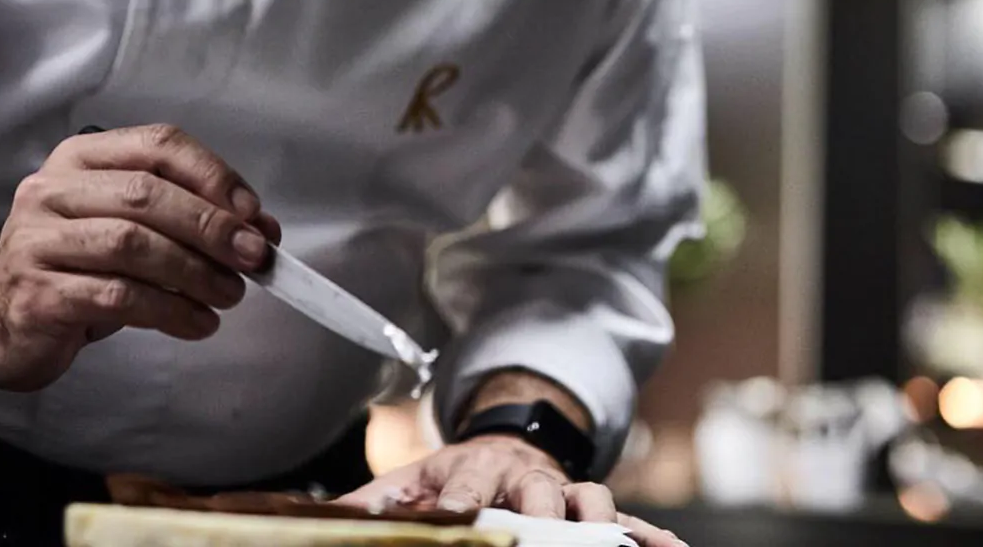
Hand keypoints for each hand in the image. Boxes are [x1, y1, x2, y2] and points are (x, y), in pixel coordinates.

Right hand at [0, 123, 280, 389]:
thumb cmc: (76, 264)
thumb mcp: (131, 226)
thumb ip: (191, 218)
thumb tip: (261, 230)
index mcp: (82, 157)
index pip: (159, 145)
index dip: (213, 175)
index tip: (253, 212)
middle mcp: (53, 189)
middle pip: (148, 194)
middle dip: (212, 227)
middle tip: (254, 257)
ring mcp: (37, 240)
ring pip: (134, 245)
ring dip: (196, 272)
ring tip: (231, 294)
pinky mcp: (35, 293)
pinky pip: (117, 297)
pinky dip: (170, 311)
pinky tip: (198, 322)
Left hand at [336, 436, 685, 546]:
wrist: (503, 445)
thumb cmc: (454, 474)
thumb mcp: (411, 479)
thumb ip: (378, 500)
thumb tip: (333, 516)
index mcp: (475, 469)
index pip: (468, 487)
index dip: (464, 502)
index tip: (460, 515)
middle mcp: (524, 477)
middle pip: (537, 492)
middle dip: (542, 512)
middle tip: (545, 533)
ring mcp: (562, 491)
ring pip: (587, 500)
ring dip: (599, 521)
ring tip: (610, 542)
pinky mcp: (590, 508)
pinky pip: (627, 523)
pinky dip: (649, 537)